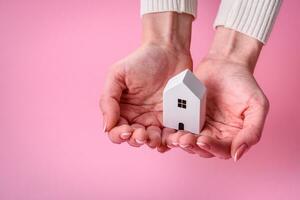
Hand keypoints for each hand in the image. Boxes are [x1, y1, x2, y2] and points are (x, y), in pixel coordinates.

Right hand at [100, 13, 192, 151]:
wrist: (169, 50)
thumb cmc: (141, 60)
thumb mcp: (117, 75)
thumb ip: (108, 100)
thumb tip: (106, 126)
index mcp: (122, 109)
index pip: (116, 131)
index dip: (119, 135)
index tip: (126, 130)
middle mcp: (138, 117)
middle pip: (134, 139)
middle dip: (137, 140)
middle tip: (142, 134)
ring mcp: (156, 118)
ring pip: (153, 140)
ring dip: (152, 143)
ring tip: (155, 137)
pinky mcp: (174, 117)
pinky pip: (171, 134)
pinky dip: (170, 140)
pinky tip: (169, 139)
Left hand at [169, 27, 269, 160]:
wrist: (225, 63)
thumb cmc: (244, 83)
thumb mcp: (257, 106)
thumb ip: (252, 131)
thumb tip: (237, 156)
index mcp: (233, 135)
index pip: (222, 150)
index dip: (212, 148)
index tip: (203, 140)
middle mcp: (216, 134)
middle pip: (203, 149)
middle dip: (193, 146)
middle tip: (184, 139)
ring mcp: (200, 126)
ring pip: (189, 141)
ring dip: (181, 142)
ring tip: (175, 137)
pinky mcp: (188, 116)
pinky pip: (180, 127)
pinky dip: (173, 132)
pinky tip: (168, 132)